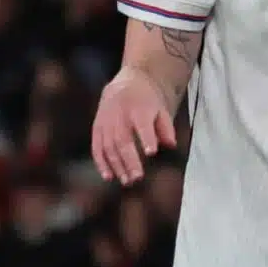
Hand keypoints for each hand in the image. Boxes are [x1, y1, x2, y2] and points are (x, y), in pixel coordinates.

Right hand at [91, 69, 177, 185]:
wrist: (125, 85)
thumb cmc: (147, 102)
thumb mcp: (161, 109)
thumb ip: (166, 128)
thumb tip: (171, 145)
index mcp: (138, 109)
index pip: (142, 124)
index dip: (146, 138)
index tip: (151, 152)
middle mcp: (119, 116)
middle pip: (123, 140)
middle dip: (130, 160)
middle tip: (138, 177)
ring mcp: (106, 122)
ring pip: (109, 146)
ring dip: (117, 166)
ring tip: (127, 181)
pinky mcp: (97, 128)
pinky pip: (97, 147)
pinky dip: (101, 163)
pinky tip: (108, 176)